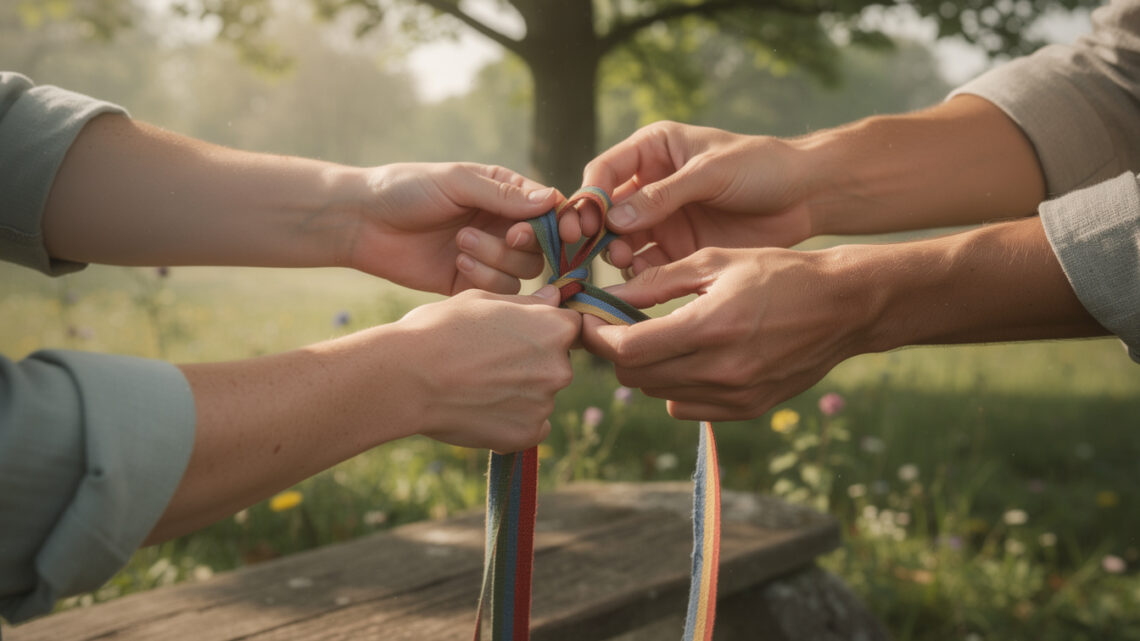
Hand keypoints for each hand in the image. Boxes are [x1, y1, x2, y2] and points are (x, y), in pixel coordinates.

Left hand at [351, 163, 561, 294]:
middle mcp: (502, 225)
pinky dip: (484, 280)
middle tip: (504, 235)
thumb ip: (503, 194)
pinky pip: (500, 292)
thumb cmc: (406, 189)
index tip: (560, 231)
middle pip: (543, 246)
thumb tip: (551, 200)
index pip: (550, 210)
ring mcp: (488, 256)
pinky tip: (456, 264)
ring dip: (497, 259)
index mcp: (504, 193)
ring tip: (461, 244)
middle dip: (524, 243)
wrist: (363, 223)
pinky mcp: (471, 284)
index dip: (560, 223)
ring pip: (524, 272)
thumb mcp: (457, 182)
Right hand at [393, 285, 580, 451]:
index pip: (569, 328)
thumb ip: (527, 302)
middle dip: (532, 363)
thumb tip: (555, 295)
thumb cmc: (440, 329)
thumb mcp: (483, 300)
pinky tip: (480, 410)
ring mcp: (545, 404)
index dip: (543, 330)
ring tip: (477, 387)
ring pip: (540, 396)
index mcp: (555, 329)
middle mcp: (560, 367)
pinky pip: (530, 426)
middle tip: (488, 362)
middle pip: (556, 364)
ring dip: (520, 393)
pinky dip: (512, 421)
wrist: (408, 377)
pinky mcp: (527, 435)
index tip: (516, 335)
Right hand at [574, 121, 814, 274]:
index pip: (604, 171)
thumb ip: (663, 195)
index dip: (590, 196)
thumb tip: (613, 219)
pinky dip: (640, 274)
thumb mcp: (710, 172)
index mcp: (652, 150)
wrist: (805, 196)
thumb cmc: (761, 166)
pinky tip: (643, 279)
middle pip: (606, 210)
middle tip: (595, 248)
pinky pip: (647, 264)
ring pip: (621, 240)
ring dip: (616, 252)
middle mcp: (649, 185)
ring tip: (623, 260)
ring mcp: (662, 220)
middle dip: (596, 230)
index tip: (585, 221)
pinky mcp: (678, 249)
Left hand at [580, 247, 861, 420]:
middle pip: (637, 379)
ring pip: (659, 395)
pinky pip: (688, 407)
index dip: (597, 339)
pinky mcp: (747, 410)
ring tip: (658, 337)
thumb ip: (658, 281)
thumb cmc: (779, 272)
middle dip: (618, 353)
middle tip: (618, 327)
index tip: (587, 323)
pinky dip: (677, 386)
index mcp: (710, 327)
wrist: (844, 306)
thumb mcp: (716, 261)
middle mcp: (721, 371)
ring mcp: (735, 396)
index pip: (628, 351)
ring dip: (648, 369)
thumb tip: (609, 297)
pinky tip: (691, 357)